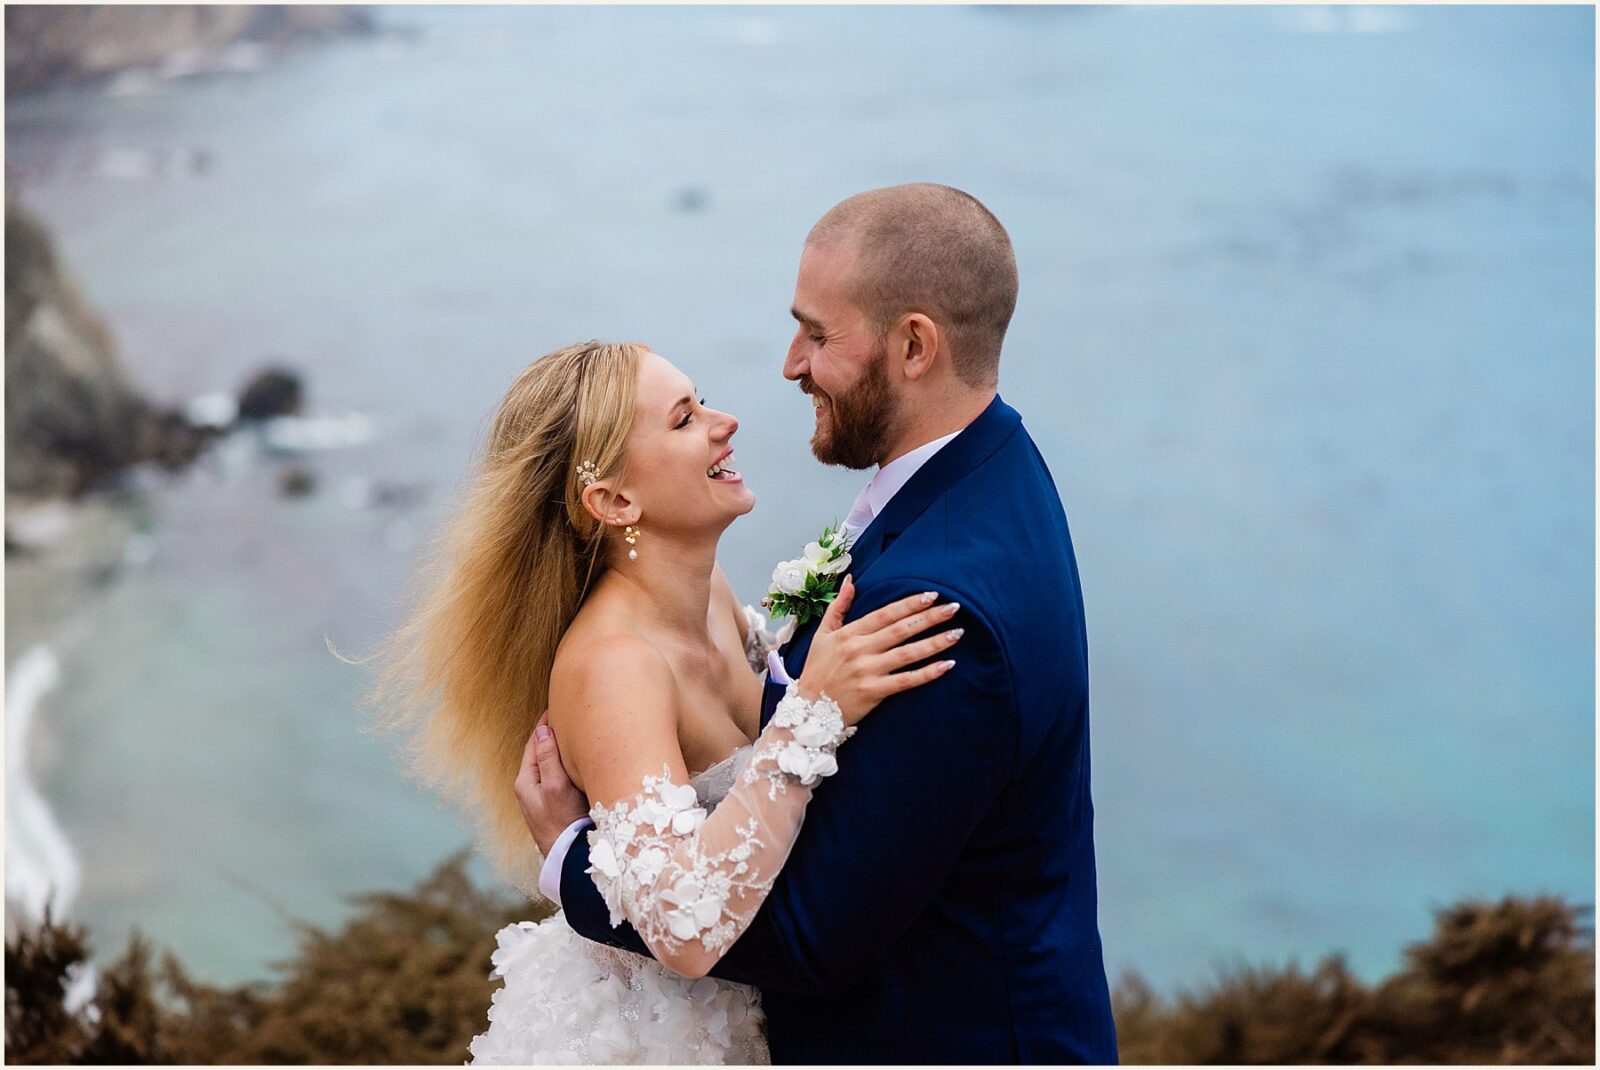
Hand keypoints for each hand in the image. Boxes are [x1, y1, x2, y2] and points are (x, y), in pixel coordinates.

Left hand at [513, 713, 589, 856]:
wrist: (570, 859)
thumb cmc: (563, 823)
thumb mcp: (556, 786)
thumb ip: (548, 758)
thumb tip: (543, 729)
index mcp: (525, 781)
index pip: (534, 742)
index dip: (546, 723)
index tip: (558, 705)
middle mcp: (531, 788)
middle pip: (541, 751)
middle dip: (552, 733)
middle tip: (567, 713)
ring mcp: (542, 798)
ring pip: (549, 764)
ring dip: (559, 748)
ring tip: (574, 732)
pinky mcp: (555, 806)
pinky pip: (557, 776)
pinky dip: (565, 763)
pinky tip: (578, 761)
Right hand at [795, 576, 962, 724]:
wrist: (807, 710)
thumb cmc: (817, 671)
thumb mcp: (822, 635)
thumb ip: (838, 607)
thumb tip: (850, 580)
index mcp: (849, 634)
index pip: (885, 614)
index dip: (910, 603)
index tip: (932, 594)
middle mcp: (859, 650)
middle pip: (901, 630)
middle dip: (930, 617)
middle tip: (954, 607)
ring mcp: (867, 672)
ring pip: (908, 654)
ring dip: (935, 642)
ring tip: (957, 633)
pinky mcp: (874, 692)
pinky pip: (906, 681)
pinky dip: (928, 673)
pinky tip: (947, 665)